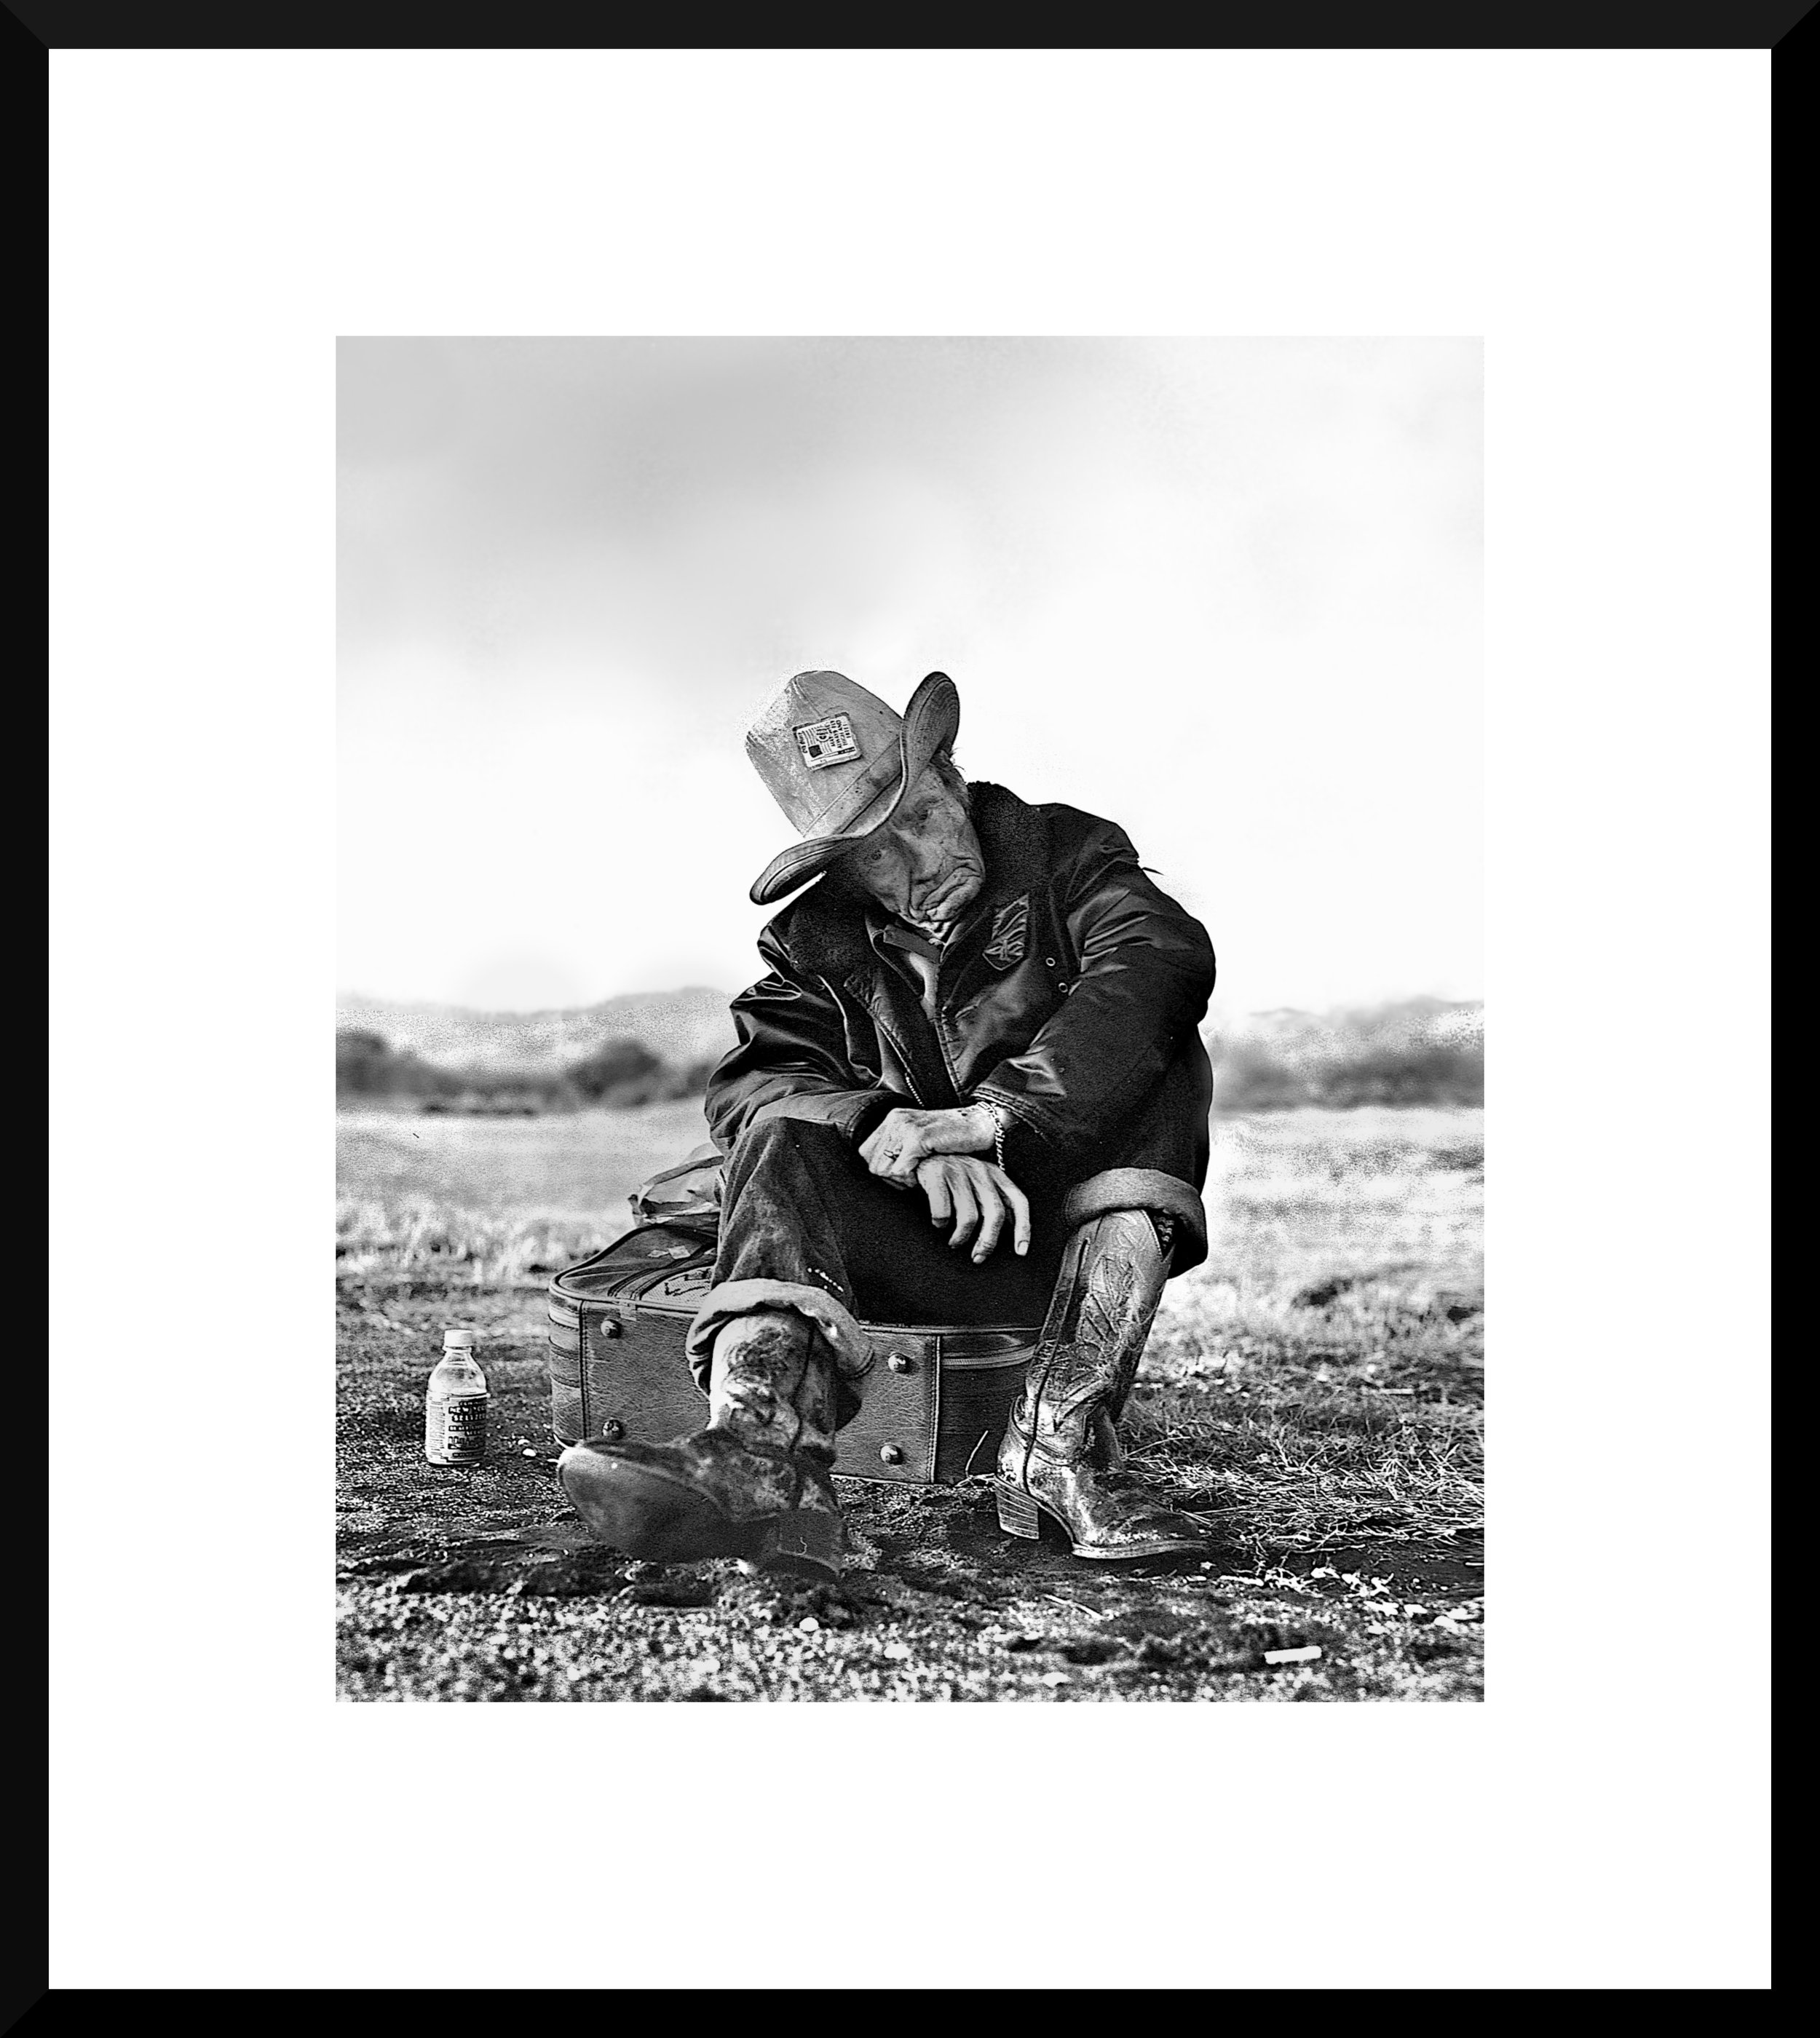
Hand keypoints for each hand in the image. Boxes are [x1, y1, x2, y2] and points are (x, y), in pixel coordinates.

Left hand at [859, 1104, 993, 1184]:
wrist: (981, 1125)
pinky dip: (909, 1179)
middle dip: (889, 1178)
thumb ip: (901, 1149)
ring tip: (917, 1177)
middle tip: (910, 1180)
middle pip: (871, 1162)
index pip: (866, 1152)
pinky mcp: (918, 1137)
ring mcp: (906, 1126)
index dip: (881, 1169)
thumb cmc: (955, 1138)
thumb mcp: (921, 1139)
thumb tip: (883, 1171)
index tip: (901, 1176)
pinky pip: (900, 1170)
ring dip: (899, 1180)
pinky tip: (923, 1175)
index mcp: (894, 1119)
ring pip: (882, 1168)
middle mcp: (896, 1119)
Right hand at [915, 1155, 1030, 1262]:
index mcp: (995, 1174)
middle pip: (995, 1213)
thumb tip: (1010, 1231)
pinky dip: (940, 1223)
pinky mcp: (937, 1174)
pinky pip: (944, 1211)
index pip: (1018, 1201)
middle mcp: (980, 1170)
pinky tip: (938, 1224)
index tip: (1021, 1250)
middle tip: (979, 1256)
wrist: (918, 1156)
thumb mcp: (976, 1184)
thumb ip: (991, 1202)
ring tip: (954, 1243)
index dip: (1023, 1228)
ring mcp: (958, 1170)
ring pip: (970, 1216)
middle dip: (988, 1241)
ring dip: (961, 1237)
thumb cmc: (950, 1178)